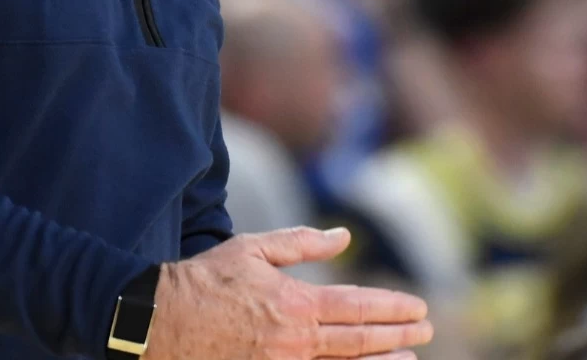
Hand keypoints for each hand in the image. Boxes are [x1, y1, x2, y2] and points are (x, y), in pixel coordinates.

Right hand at [147, 226, 432, 359]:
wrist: (160, 322)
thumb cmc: (207, 281)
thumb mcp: (255, 248)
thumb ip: (302, 243)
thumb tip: (343, 237)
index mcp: (296, 304)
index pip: (358, 306)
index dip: (392, 308)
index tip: (418, 307)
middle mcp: (296, 341)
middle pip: (359, 341)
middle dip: (397, 336)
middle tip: (426, 330)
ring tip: (408, 358)